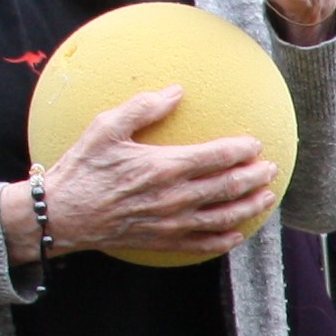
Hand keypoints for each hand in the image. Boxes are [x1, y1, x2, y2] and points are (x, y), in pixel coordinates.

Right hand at [37, 86, 281, 258]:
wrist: (63, 214)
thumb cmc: (82, 167)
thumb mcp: (106, 128)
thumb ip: (144, 108)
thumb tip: (176, 91)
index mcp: (166, 165)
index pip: (218, 156)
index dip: (242, 150)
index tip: (255, 144)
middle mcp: (176, 196)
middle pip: (229, 187)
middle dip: (255, 177)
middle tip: (271, 169)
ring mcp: (173, 223)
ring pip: (224, 217)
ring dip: (249, 207)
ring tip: (266, 198)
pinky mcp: (164, 241)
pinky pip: (203, 244)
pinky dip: (224, 240)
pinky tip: (237, 234)